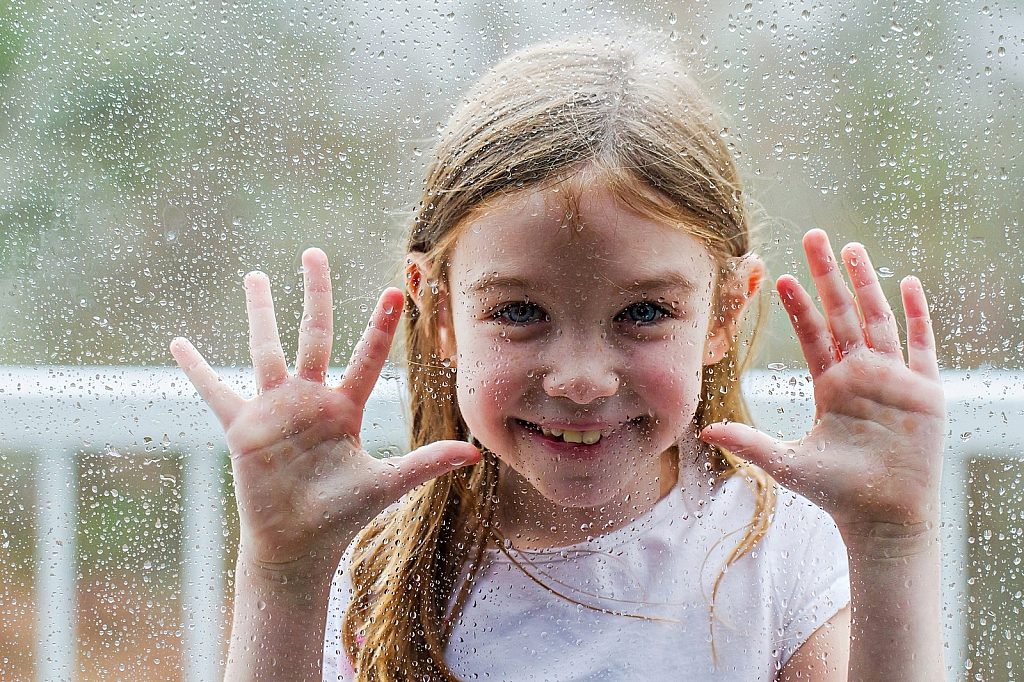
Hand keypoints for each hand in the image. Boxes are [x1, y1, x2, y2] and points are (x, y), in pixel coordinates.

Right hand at [170, 248, 479, 573]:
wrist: (298, 543)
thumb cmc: (341, 514)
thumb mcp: (385, 484)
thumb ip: (424, 464)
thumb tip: (475, 453)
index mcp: (345, 408)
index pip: (367, 357)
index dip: (380, 326)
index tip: (394, 290)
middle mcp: (311, 400)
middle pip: (314, 334)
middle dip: (316, 293)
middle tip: (314, 253)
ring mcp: (275, 410)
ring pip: (266, 350)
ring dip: (260, 313)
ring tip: (255, 276)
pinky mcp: (243, 428)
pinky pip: (216, 392)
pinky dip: (196, 370)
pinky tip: (178, 344)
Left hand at [701, 230, 944, 536]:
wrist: (883, 518)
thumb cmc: (836, 492)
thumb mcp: (786, 463)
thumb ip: (749, 442)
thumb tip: (704, 432)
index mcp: (831, 386)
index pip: (812, 335)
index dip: (798, 305)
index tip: (779, 276)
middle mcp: (861, 375)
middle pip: (842, 314)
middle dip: (827, 276)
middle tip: (814, 236)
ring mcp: (893, 379)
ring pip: (878, 318)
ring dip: (866, 283)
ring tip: (851, 248)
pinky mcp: (924, 391)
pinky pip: (921, 345)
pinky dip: (916, 314)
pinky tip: (908, 283)